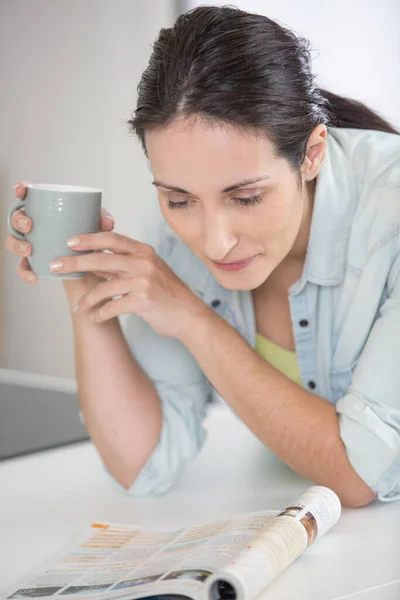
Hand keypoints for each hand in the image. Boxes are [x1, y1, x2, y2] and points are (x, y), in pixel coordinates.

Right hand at [4, 182, 114, 283]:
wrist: (88, 263)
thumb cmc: (87, 235)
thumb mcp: (95, 224)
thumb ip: (101, 219)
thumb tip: (108, 222)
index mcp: (43, 210)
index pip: (26, 196)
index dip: (20, 190)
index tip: (22, 190)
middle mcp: (32, 225)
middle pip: (16, 219)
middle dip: (19, 220)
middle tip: (29, 225)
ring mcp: (30, 243)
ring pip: (14, 242)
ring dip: (17, 245)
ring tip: (30, 249)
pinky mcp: (33, 263)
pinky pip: (24, 268)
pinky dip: (26, 272)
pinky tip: (35, 277)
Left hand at [49, 232, 204, 337]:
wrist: (188, 315)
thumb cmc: (166, 294)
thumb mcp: (148, 272)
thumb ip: (123, 265)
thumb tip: (93, 261)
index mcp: (144, 251)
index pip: (112, 239)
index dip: (89, 238)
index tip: (69, 241)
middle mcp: (144, 262)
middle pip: (102, 258)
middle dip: (75, 262)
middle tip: (55, 266)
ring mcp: (144, 281)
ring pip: (105, 287)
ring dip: (87, 299)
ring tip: (78, 307)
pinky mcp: (144, 300)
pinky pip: (113, 306)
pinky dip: (101, 314)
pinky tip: (95, 318)